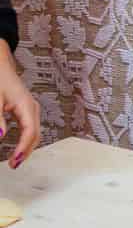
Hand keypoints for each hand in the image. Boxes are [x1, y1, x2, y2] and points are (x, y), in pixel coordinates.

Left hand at [0, 51, 40, 167]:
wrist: (0, 63)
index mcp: (27, 105)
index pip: (29, 133)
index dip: (22, 149)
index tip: (14, 160)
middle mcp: (32, 108)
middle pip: (35, 137)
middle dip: (26, 152)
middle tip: (13, 164)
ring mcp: (31, 110)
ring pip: (34, 135)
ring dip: (26, 148)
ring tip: (15, 160)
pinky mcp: (27, 111)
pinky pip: (30, 130)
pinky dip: (25, 141)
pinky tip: (18, 148)